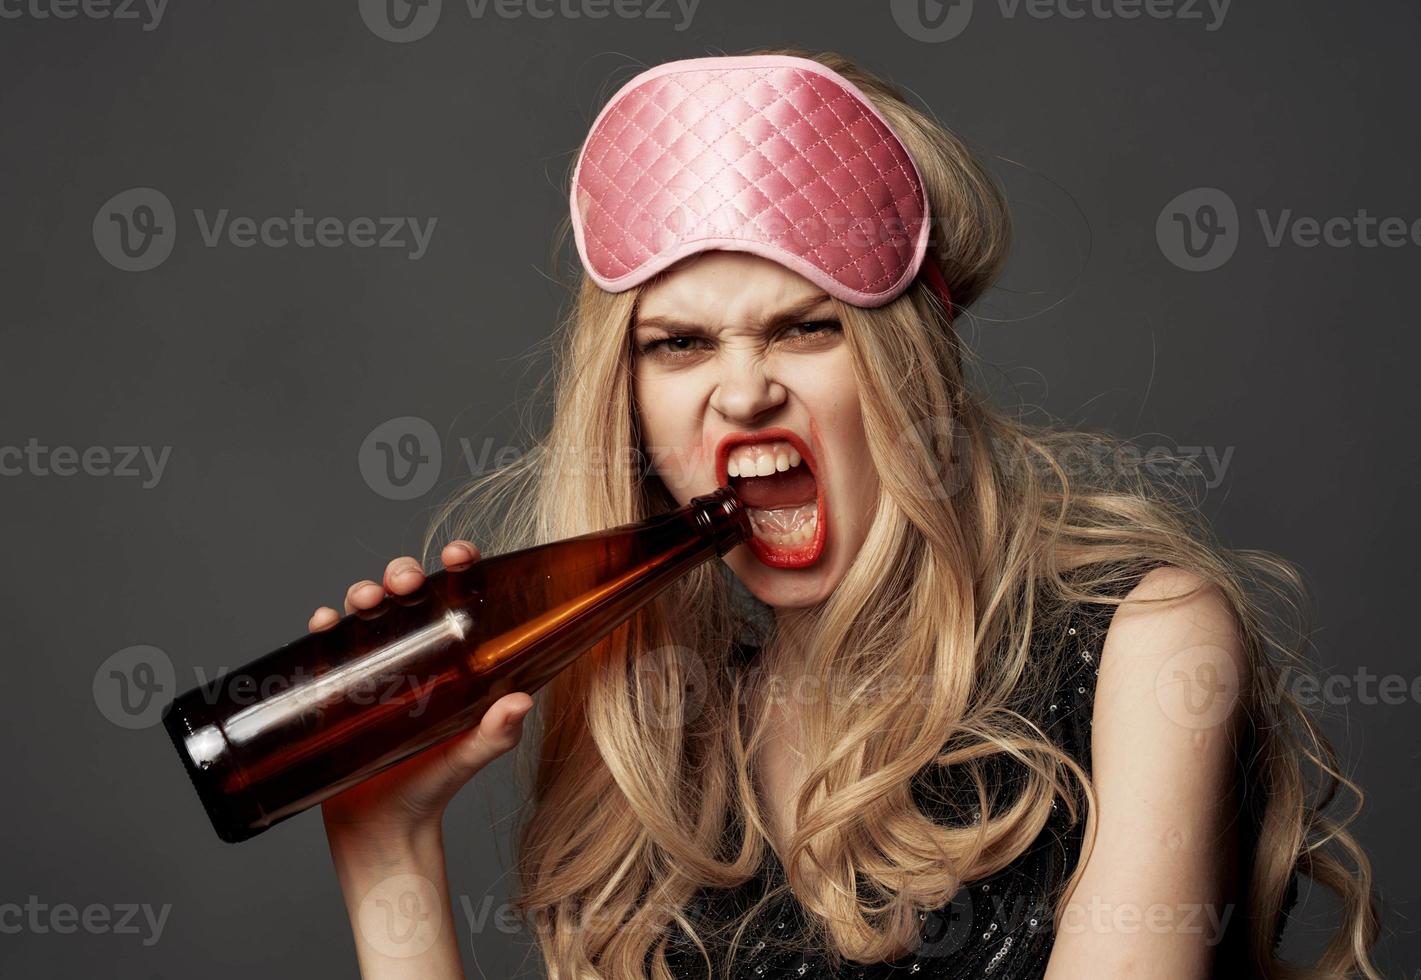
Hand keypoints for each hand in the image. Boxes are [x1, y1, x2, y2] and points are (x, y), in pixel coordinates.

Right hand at [310, 541, 533, 844]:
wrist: (381, 832)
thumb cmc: (432, 789)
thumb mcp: (467, 756)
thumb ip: (495, 735)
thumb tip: (520, 704)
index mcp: (450, 658)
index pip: (457, 598)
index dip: (458, 567)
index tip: (458, 554)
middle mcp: (411, 655)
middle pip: (405, 595)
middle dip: (401, 573)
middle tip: (404, 580)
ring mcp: (371, 670)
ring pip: (364, 613)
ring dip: (361, 594)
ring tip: (363, 601)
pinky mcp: (334, 690)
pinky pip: (324, 649)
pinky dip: (322, 629)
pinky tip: (323, 625)